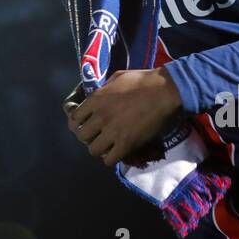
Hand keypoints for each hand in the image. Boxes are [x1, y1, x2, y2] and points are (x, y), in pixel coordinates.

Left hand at [66, 68, 183, 167]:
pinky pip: (109, 160)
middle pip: (82, 136)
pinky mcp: (126, 144)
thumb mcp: (117, 78)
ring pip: (93, 150)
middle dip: (88, 136)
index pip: (75, 118)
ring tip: (108, 145)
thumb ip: (104, 90)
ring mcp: (112, 132)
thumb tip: (99, 97)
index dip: (79, 122)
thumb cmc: (142, 81)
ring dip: (99, 148)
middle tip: (98, 134)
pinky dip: (112, 158)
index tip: (87, 123)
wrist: (164, 91)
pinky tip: (118, 151)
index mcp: (96, 100)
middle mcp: (100, 117)